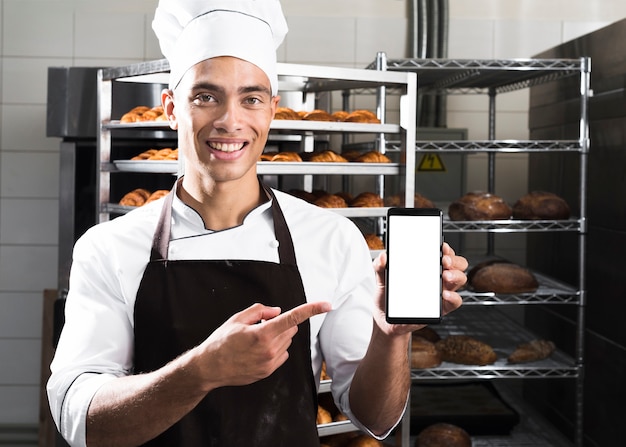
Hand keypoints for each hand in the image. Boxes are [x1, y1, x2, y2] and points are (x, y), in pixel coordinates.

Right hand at [194, 301, 330, 388]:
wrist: (209, 368)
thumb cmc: (221, 342)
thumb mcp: (237, 319)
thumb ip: (259, 310)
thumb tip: (277, 312)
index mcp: (262, 334)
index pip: (292, 318)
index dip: (311, 310)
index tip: (327, 305)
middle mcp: (269, 349)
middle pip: (290, 329)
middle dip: (281, 324)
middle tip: (261, 326)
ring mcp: (270, 363)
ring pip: (287, 342)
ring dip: (278, 337)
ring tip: (255, 341)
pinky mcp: (268, 371)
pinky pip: (282, 354)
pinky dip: (276, 349)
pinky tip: (257, 351)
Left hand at [372, 242, 466, 334]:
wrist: (386, 320)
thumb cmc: (388, 297)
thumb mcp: (382, 280)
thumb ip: (380, 267)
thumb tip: (383, 256)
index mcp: (426, 268)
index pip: (442, 253)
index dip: (445, 248)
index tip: (441, 246)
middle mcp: (437, 278)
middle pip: (457, 264)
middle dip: (454, 260)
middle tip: (444, 261)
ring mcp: (440, 293)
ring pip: (459, 280)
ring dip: (456, 276)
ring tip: (445, 276)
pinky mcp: (440, 309)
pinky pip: (454, 302)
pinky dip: (453, 297)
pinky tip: (445, 295)